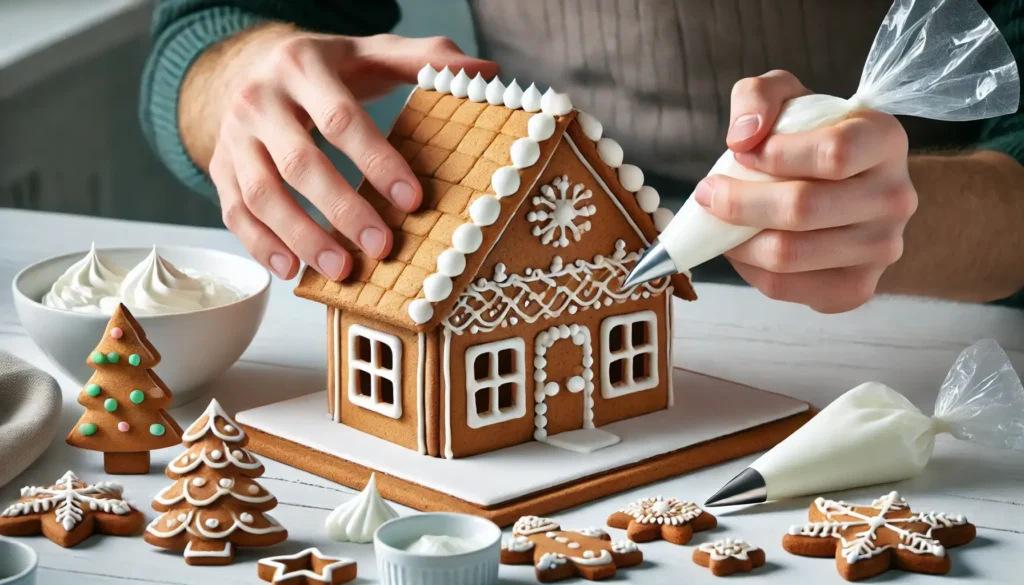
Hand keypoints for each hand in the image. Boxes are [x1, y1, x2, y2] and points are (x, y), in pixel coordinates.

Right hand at [188, 27, 497, 279]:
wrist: (248, 64)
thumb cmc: (325, 68)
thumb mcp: (371, 52)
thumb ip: (425, 58)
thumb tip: (485, 71)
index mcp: (302, 66)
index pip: (342, 119)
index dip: (378, 161)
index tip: (412, 200)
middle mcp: (258, 100)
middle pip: (300, 163)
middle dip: (342, 210)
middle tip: (381, 248)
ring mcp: (234, 137)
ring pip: (261, 194)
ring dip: (302, 237)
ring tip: (341, 270)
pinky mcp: (220, 168)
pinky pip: (234, 213)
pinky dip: (262, 246)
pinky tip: (293, 271)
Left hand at [696, 70, 917, 312]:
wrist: (846, 191)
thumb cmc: (810, 139)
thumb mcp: (787, 98)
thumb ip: (759, 97)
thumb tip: (742, 138)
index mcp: (885, 140)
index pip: (834, 153)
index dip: (774, 154)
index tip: (741, 153)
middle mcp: (895, 197)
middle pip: (804, 209)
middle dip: (739, 202)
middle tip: (707, 192)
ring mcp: (881, 248)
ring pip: (789, 255)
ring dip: (737, 239)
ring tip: (719, 221)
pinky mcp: (856, 288)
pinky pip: (784, 287)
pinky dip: (748, 269)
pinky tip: (742, 247)